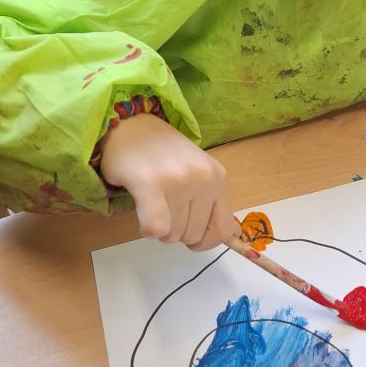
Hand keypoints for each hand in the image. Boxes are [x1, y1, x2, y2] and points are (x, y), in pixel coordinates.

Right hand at [99, 112, 235, 249]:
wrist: (130, 126)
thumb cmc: (162, 155)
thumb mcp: (198, 174)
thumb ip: (212, 205)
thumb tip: (235, 239)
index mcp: (218, 177)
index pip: (223, 231)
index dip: (204, 240)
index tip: (188, 229)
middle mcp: (203, 177)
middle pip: (193, 236)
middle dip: (175, 230)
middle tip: (163, 204)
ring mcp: (178, 179)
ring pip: (172, 235)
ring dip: (158, 228)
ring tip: (151, 200)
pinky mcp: (149, 182)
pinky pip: (156, 227)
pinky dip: (147, 229)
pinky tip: (142, 212)